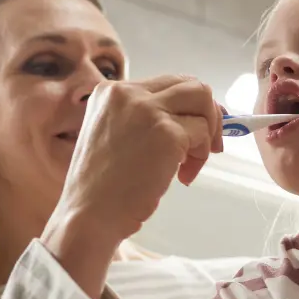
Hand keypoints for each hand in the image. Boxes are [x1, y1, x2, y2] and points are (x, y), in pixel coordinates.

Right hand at [51, 75, 222, 246]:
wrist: (89, 215)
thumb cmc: (101, 187)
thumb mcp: (113, 135)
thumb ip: (145, 120)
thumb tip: (196, 116)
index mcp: (110, 91)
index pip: (166, 83)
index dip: (189, 105)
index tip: (197, 128)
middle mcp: (128, 93)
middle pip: (190, 85)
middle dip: (208, 114)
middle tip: (209, 145)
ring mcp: (148, 111)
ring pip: (202, 103)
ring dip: (206, 136)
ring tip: (187, 167)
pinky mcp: (167, 133)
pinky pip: (202, 134)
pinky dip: (200, 157)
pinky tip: (182, 178)